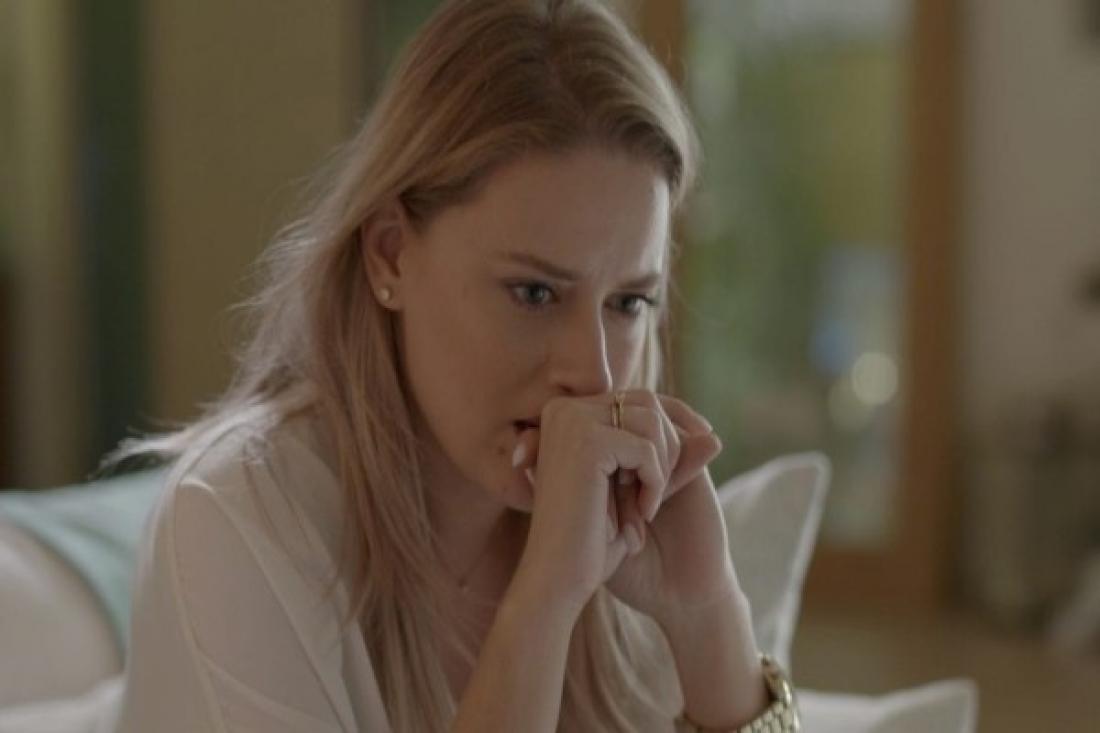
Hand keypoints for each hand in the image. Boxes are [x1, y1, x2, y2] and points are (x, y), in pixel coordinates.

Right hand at [510, 391, 732, 623]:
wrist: (561, 579)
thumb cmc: (593, 539)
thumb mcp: (637, 489)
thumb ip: (670, 461)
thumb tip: (714, 438)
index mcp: (567, 415)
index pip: (638, 399)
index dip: (676, 422)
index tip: (701, 448)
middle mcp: (563, 410)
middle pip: (648, 402)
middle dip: (670, 446)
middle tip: (656, 495)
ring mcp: (571, 421)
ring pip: (652, 419)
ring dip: (663, 466)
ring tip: (646, 505)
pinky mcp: (586, 441)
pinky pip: (647, 446)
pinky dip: (656, 481)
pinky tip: (643, 512)